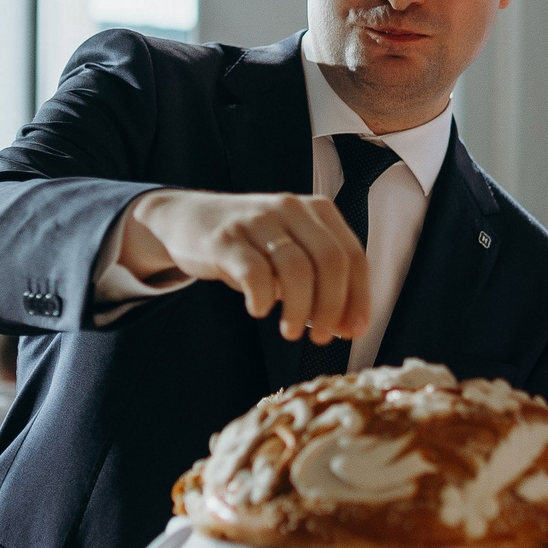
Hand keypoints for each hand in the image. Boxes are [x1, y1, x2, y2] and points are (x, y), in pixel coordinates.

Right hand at [121, 189, 371, 344]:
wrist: (188, 219)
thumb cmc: (250, 244)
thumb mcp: (291, 252)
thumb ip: (321, 283)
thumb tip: (348, 327)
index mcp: (317, 211)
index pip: (353, 256)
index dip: (359, 298)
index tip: (353, 331)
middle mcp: (291, 209)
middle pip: (330, 262)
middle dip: (331, 307)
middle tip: (320, 338)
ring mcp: (258, 221)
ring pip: (296, 269)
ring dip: (299, 309)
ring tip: (291, 332)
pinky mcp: (226, 238)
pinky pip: (255, 272)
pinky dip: (263, 298)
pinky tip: (259, 310)